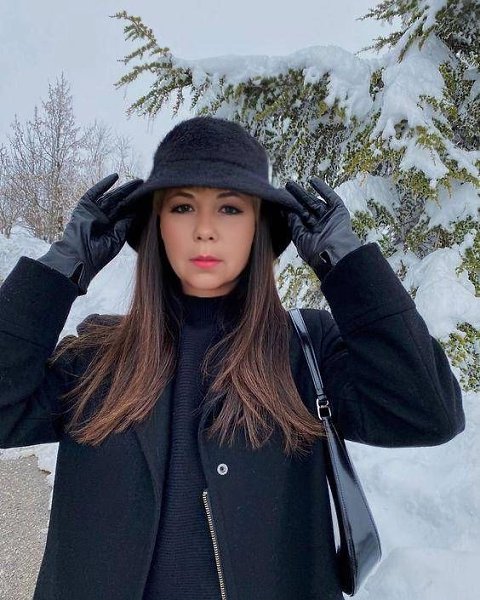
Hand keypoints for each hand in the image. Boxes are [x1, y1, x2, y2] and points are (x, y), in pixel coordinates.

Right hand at [37, 173, 143, 294]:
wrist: (78, 258)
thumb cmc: (96, 255)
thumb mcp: (115, 240)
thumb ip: (124, 227)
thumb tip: (135, 214)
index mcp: (112, 228)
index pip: (126, 213)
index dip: (136, 206)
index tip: (148, 199)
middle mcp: (104, 218)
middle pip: (120, 203)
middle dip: (132, 194)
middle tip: (144, 185)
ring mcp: (94, 211)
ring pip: (111, 196)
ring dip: (122, 188)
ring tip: (136, 182)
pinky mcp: (85, 206)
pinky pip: (95, 192)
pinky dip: (104, 184)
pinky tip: (115, 177)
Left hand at [285, 176, 361, 280]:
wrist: (335, 253)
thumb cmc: (316, 251)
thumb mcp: (300, 238)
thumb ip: (293, 224)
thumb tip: (286, 212)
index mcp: (310, 235)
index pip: (297, 219)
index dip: (288, 210)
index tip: (278, 201)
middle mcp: (319, 225)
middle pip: (304, 209)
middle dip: (294, 199)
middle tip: (282, 189)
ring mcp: (329, 217)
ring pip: (314, 202)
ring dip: (302, 193)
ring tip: (289, 185)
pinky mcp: (339, 211)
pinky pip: (330, 198)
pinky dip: (323, 189)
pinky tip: (312, 180)